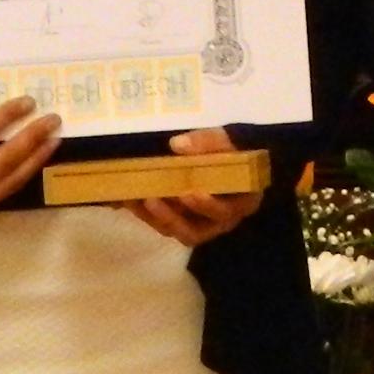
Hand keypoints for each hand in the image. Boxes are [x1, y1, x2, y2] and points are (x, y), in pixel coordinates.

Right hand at [0, 97, 57, 225]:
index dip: (8, 115)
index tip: (28, 102)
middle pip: (6, 159)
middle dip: (33, 138)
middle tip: (53, 119)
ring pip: (11, 179)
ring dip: (36, 158)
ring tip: (53, 139)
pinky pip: (4, 192)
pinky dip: (21, 175)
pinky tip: (33, 162)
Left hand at [126, 125, 256, 245]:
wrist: (227, 155)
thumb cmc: (230, 151)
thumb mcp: (225, 141)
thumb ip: (207, 142)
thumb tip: (177, 144)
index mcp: (241, 202)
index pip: (225, 211)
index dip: (206, 206)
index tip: (189, 192)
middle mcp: (222, 221)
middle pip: (197, 231)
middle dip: (172, 217)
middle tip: (152, 199)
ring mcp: (201, 226)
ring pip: (177, 232)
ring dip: (156, 219)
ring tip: (139, 200)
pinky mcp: (182, 223)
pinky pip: (165, 226)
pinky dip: (148, 216)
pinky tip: (132, 200)